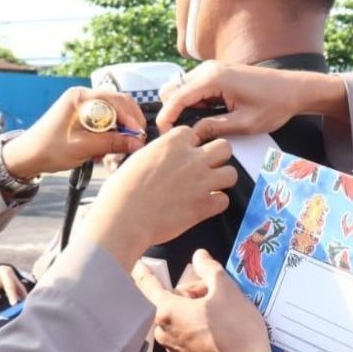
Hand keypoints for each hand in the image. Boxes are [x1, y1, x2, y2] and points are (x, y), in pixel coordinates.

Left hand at [1, 87, 146, 178]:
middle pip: (119, 104)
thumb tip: (137, 143)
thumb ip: (111, 143)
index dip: (131, 118)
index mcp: (80, 97)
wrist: (28, 156)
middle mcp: (84, 97)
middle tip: (136, 143)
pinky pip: (107, 122)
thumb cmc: (49, 149)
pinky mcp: (85, 117)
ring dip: (121, 131)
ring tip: (120, 150)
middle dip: (130, 124)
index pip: (116, 100)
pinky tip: (108, 150)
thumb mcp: (82, 147)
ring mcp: (85, 106)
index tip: (139, 136)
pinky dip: (112, 135)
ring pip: (115, 114)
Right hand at [81, 127, 236, 269]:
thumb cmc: (121, 191)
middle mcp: (191, 158)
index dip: (188, 145)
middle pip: (224, 147)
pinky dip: (215, 204)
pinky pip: (224, 200)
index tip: (182, 156)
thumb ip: (157, 154)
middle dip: (217, 157)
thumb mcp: (137, 160)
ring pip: (231, 173)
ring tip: (208, 188)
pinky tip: (202, 206)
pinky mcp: (204, 206)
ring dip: (221, 181)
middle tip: (205, 168)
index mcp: (171, 143)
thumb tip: (163, 159)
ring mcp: (201, 181)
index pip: (192, 133)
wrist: (124, 218)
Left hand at [135, 249, 271, 351]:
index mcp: (167, 311)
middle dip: (191, 295)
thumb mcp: (226, 289)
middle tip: (214, 295)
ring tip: (219, 314)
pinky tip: (217, 331)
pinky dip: (197, 330)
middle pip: (172, 302)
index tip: (137, 263)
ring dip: (194, 312)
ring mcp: (174, 350)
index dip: (143, 271)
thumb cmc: (235, 327)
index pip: (148, 285)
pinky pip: (186, 337)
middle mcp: (163, 332)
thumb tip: (199, 255)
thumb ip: (209, 268)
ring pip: (180, 320)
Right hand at [156, 62, 348, 140]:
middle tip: (179, 135)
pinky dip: (192, 103)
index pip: (175, 97)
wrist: (295, 89)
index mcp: (213, 78)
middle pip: (172, 89)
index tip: (164, 136)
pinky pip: (194, 88)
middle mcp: (209, 69)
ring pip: (181, 88)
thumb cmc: (275, 105)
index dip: (166, 118)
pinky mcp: (217, 73)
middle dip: (171, 111)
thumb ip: (214, 129)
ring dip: (182, 108)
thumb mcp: (244, 124)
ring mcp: (212, 69)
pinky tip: (204, 119)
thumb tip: (190, 137)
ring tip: (192, 129)